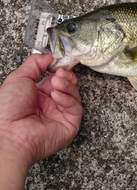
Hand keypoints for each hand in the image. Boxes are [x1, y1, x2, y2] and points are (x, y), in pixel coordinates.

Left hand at [0, 53, 81, 169]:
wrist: (9, 134)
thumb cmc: (8, 111)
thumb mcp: (18, 78)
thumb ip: (35, 64)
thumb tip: (50, 55)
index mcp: (39, 94)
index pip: (58, 77)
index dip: (61, 68)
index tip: (61, 60)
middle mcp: (51, 104)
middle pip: (69, 84)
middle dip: (66, 75)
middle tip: (59, 72)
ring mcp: (61, 114)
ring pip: (74, 93)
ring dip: (67, 84)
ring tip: (56, 82)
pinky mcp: (70, 124)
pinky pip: (75, 107)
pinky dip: (67, 98)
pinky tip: (56, 95)